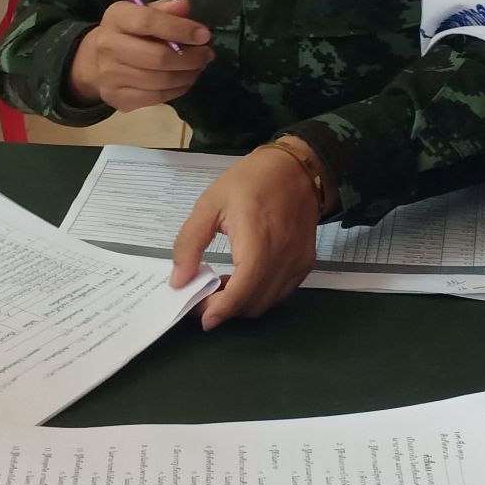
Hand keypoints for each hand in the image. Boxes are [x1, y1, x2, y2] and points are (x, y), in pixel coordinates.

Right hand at [65, 0, 212, 111]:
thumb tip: (184, 5)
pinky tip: (185, 80)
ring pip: (160, 81)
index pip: (149, 22)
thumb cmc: (129, 32)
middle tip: (207, 54)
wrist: (95, 62)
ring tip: (198, 67)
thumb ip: (165, 10)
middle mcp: (108, 45)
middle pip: (157, 57)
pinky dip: (177, 90)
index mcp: (116, 17)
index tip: (204, 35)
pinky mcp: (117, 97)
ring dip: (187, 75)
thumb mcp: (143, 13)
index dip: (180, 29)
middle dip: (190, 58)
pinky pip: (156, 97)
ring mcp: (110, 75)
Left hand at [171, 145, 323, 328]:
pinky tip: (243, 280)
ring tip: (221, 286)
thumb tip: (179, 281)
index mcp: (257, 239)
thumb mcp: (209, 204)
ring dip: (242, 304)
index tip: (200, 316)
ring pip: (268, 302)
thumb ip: (190, 244)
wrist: (296, 169)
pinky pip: (281, 293)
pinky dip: (259, 296)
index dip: (221, 309)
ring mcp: (298, 262)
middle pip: (254, 303)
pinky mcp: (305, 264)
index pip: (243, 289)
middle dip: (226, 309)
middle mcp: (283, 256)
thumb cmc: (250, 181)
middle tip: (203, 297)